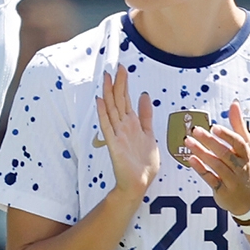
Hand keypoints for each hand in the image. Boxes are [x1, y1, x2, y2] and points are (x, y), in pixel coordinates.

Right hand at [91, 66, 158, 196]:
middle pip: (118, 101)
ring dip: (109, 94)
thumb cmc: (143, 162)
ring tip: (106, 78)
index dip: (124, 84)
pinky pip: (108, 126)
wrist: (138, 183)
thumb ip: (146, 115)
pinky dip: (103, 114)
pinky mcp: (114, 144)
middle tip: (116, 66)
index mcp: (132, 123)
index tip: (122, 69)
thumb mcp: (149, 134)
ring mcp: (117, 134)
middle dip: (118, 84)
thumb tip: (144, 96)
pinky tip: (99, 102)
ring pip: (112, 110)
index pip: (126, 99)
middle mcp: (123, 126)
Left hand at [178, 101, 249, 216]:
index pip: (239, 143)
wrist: (249, 199)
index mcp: (247, 154)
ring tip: (188, 142)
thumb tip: (235, 103)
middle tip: (196, 130)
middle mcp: (241, 167)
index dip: (227, 135)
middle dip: (210, 141)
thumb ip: (238, 125)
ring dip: (202, 153)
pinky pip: (211, 179)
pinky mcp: (222, 190)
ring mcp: (232, 180)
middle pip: (226, 153)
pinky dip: (201, 169)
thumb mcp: (246, 146)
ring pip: (217, 165)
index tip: (214, 126)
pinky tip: (191, 159)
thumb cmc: (245, 167)